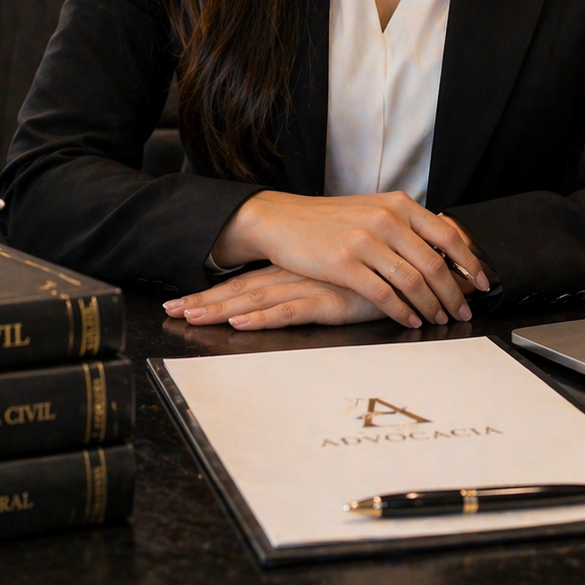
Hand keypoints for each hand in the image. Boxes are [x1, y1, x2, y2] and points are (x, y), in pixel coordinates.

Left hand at [164, 265, 385, 328]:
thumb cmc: (379, 271)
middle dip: (205, 302)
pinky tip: (239, 323)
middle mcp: (297, 275)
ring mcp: (311, 286)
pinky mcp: (329, 301)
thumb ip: (320, 283)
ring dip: (221, 310)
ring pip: (257, 300)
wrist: (413, 262)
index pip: (246, 281)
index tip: (181, 301)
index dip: (213, 292)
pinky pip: (289, 311)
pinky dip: (262, 318)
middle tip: (171, 310)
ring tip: (189, 317)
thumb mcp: (341, 279)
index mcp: (296, 270)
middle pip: (242, 290)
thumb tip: (298, 293)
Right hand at [203, 190, 489, 327]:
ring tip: (439, 320)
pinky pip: (384, 294)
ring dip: (432, 306)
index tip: (482, 283)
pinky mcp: (345, 263)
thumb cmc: (330, 220)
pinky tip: (410, 320)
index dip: (470, 262)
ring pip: (413, 281)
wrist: (284, 220)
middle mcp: (386, 219)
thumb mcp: (373, 210)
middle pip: (434, 263)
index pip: (447, 234)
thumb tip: (444, 245)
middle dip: (454, 293)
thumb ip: (406, 225)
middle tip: (463, 311)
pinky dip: (402, 311)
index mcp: (397, 204)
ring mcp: (365, 240)